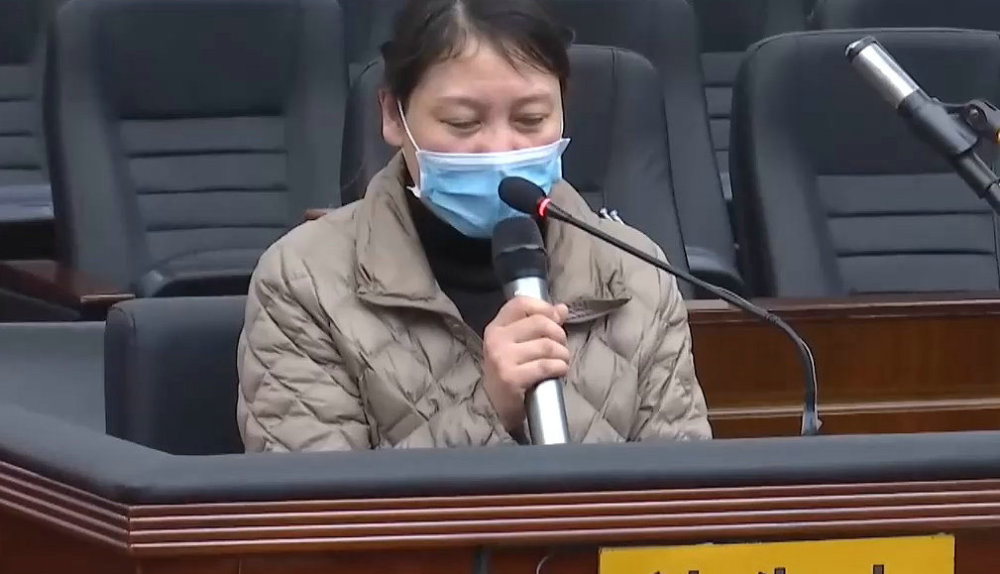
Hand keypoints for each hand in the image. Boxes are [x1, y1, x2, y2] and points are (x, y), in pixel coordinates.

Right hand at [482, 297, 569, 431]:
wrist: (500, 408)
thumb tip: (562, 308)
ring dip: (562, 354)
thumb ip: (540, 323)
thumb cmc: (513, 372)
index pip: (521, 303)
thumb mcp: (520, 344)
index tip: (556, 320)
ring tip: (561, 361)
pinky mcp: (510, 378)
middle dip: (559, 335)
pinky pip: (545, 366)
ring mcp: (501, 358)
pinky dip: (559, 367)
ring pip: (546, 345)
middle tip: (561, 347)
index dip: (544, 308)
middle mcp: (496, 339)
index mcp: (497, 326)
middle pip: (540, 323)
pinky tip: (559, 371)